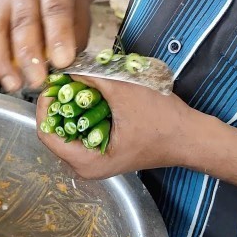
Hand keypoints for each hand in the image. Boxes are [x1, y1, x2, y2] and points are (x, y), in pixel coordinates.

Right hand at [0, 0, 91, 91]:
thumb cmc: (69, 13)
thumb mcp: (80, 23)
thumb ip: (71, 43)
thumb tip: (61, 69)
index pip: (54, 9)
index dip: (58, 36)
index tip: (63, 61)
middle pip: (23, 22)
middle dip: (29, 55)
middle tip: (37, 80)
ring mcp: (2, 2)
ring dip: (3, 62)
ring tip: (13, 84)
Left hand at [36, 75, 202, 178]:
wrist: (190, 137)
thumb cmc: (161, 121)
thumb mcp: (123, 93)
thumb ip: (91, 79)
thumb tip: (66, 68)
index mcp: (85, 162)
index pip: (46, 133)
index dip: (46, 105)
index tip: (53, 83)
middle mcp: (85, 167)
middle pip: (55, 132)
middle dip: (60, 104)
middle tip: (67, 81)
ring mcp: (94, 161)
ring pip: (69, 131)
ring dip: (72, 107)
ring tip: (81, 87)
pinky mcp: (103, 153)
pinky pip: (82, 132)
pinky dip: (84, 114)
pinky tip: (94, 97)